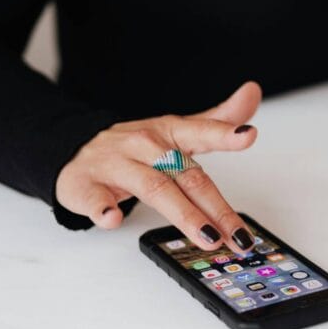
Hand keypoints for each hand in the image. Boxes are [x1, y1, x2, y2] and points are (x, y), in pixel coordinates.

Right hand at [56, 81, 262, 253]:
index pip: (201, 131)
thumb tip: (253, 92)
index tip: (248, 135)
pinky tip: (112, 219)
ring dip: (183, 215)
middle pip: (186, 176)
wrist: (74, 149)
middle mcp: (145, 146)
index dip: (225, 134)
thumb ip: (217, 120)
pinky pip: (95, 199)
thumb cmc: (136, 147)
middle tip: (239, 235)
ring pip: (153, 188)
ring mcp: (115, 165)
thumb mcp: (178, 130)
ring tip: (207, 236)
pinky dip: (103, 209)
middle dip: (216, 207)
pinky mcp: (85, 186)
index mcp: (169, 132)